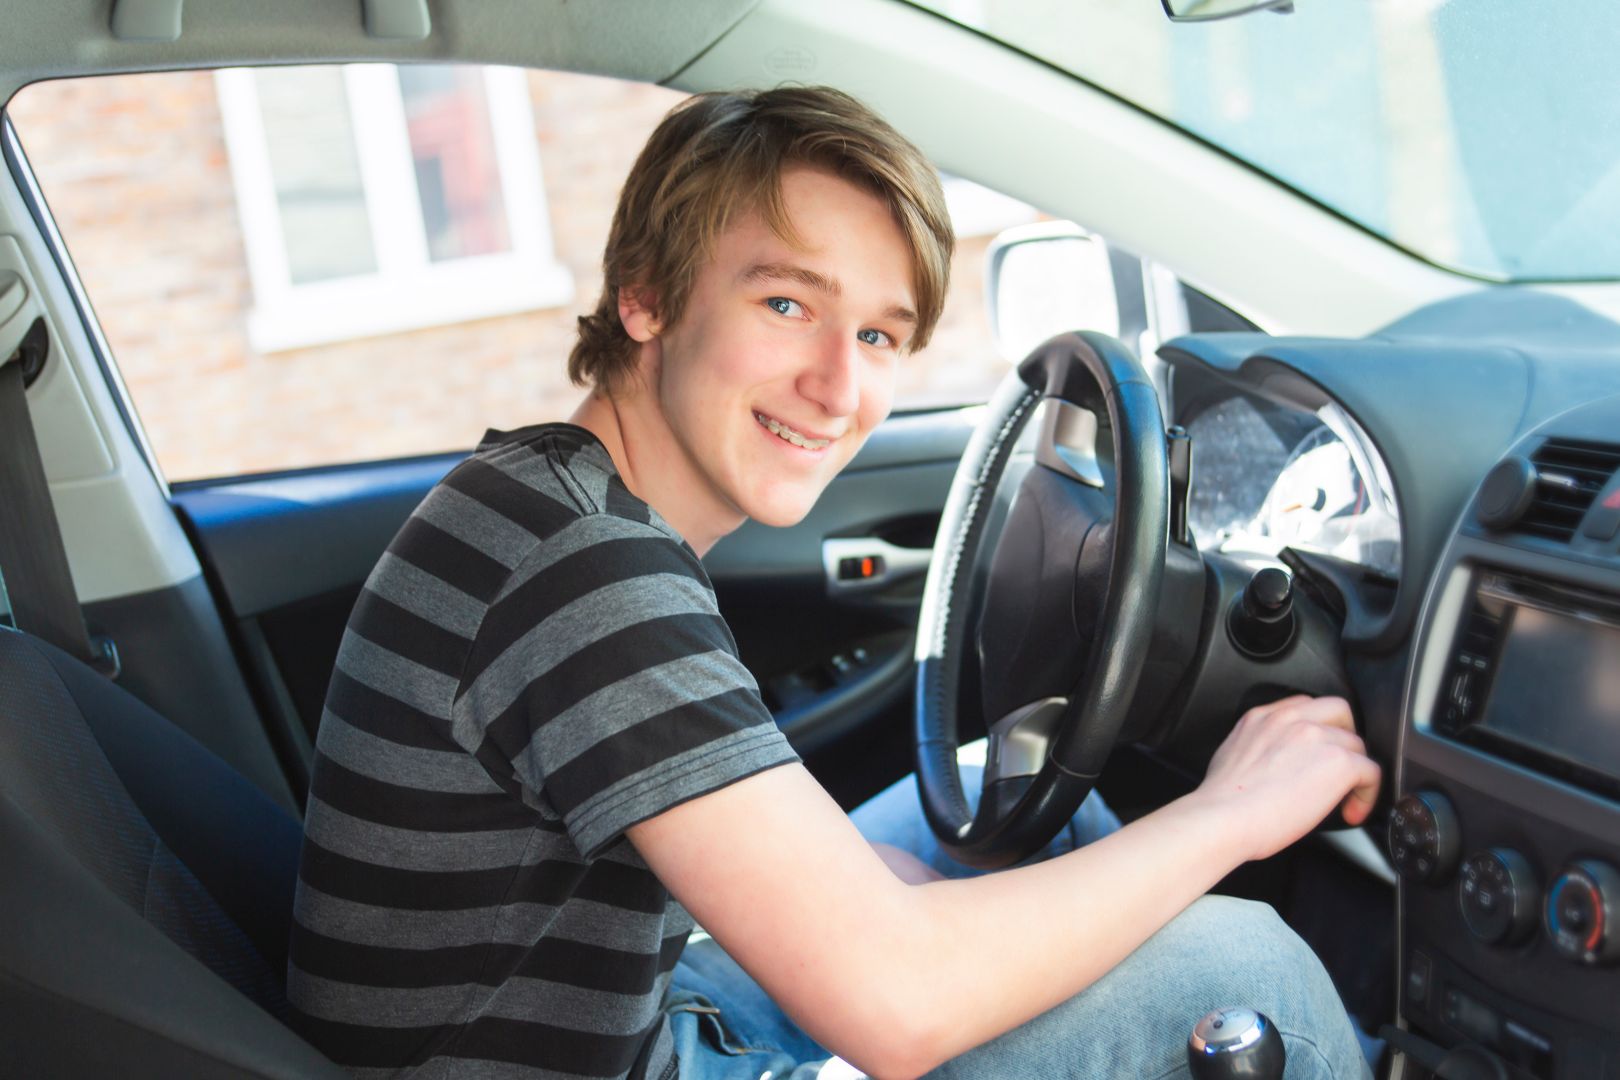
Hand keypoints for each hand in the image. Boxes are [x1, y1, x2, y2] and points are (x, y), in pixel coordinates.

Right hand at [1193, 694, 1381, 861]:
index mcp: (1263, 717)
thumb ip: (1256, 746)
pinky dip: (1367, 794)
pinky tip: (1353, 810)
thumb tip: (1271, 764)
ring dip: (1354, 769)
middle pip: (1339, 712)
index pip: (1305, 705)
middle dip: (1344, 737)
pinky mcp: (1338, 762)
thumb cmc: (1222, 800)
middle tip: (1338, 766)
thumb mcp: (1231, 755)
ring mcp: (1316, 737)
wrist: (1224, 817)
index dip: (1318, 727)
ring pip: (1357, 744)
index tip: (1317, 751)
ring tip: (1345, 796)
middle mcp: (1291, 720)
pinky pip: (1371, 771)